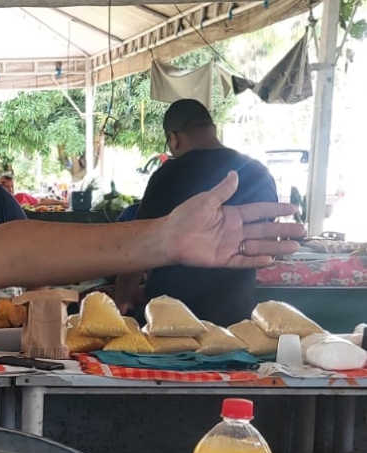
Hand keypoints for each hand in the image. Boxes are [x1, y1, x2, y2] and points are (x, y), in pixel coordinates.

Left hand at [164, 172, 301, 268]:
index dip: (275, 210)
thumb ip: (223, 190)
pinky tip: (271, 260)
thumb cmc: (185, 217)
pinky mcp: (223, 259)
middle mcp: (235, 230)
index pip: (259, 212)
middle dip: (283, 230)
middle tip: (302, 230)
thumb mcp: (206, 200)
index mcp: (232, 215)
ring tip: (294, 247)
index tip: (293, 209)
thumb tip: (235, 173)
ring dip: (276, 246)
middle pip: (264, 230)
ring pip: (258, 246)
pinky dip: (256, 260)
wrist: (168, 237)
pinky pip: (242, 260)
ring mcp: (230, 245)